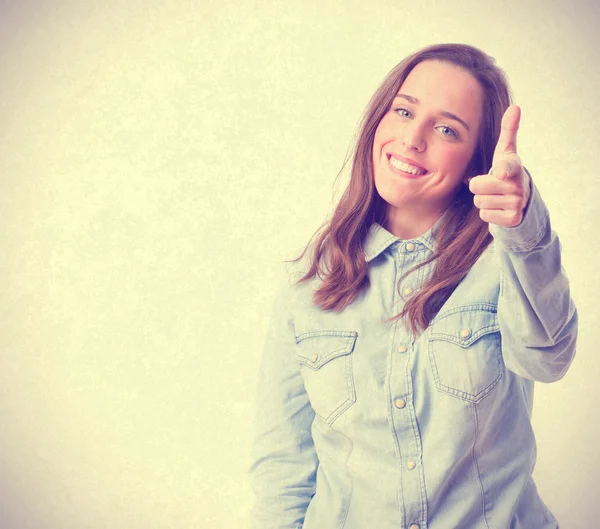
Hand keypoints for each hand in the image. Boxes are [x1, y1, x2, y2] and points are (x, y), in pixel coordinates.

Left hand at [468, 104, 530, 227]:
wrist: (520, 198)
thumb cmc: (505, 170)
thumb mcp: (505, 151)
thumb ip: (508, 130)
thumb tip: (515, 106)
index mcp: (513, 166)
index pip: (507, 167)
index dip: (502, 170)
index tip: (500, 173)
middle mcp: (517, 185)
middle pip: (476, 187)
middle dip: (479, 187)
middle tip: (492, 185)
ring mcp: (516, 203)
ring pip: (479, 202)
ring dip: (483, 200)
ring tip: (495, 195)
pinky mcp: (512, 218)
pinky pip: (485, 215)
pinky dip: (488, 213)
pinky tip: (498, 207)